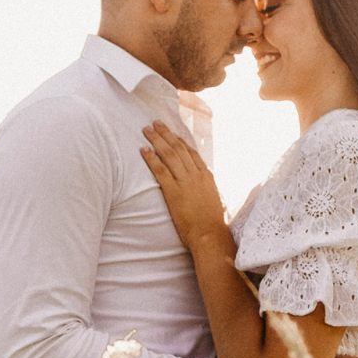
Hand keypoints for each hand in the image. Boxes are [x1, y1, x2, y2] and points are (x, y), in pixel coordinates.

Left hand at [140, 121, 227, 249]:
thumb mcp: (213, 200)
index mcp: (206, 176)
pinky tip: (143, 150)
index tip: (171, 133)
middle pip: (179, 148)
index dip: (180, 141)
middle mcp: (196, 175)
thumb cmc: (211, 223)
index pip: (191, 152)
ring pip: (169, 154)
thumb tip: (202, 187)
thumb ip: (206, 189)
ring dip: (157, 140)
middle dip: (166, 134)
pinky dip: (151, 158)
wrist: (209, 234)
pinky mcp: (173, 191)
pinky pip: (160, 170)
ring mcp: (185, 182)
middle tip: (155, 123)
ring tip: (147, 130)